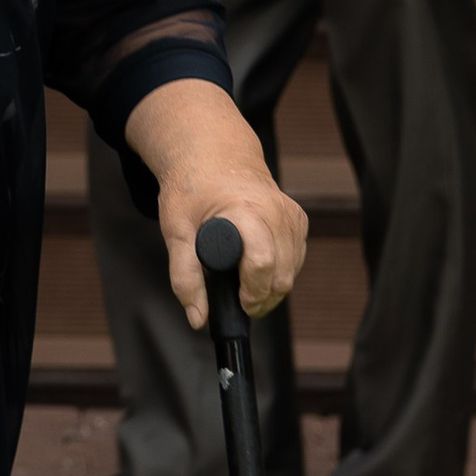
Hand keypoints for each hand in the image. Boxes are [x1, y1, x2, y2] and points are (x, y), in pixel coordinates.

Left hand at [124, 83, 307, 330]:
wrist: (212, 155)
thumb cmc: (191, 190)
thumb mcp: (177, 231)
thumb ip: (185, 277)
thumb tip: (198, 319)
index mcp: (245, 211)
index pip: (261, 263)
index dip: (251, 291)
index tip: (237, 302)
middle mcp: (275, 211)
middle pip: (282, 275)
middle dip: (261, 298)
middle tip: (238, 302)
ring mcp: (291, 215)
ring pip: (293, 272)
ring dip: (272, 289)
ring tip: (245, 288)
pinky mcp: (298, 219)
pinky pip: (297, 259)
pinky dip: (281, 272)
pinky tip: (259, 269)